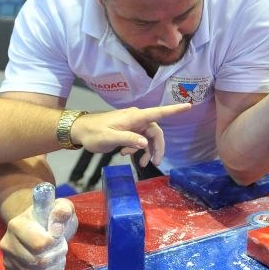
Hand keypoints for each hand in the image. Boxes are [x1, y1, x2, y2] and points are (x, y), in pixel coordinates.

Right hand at [0, 198, 77, 269]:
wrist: (38, 227)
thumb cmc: (51, 217)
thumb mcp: (61, 208)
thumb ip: (62, 211)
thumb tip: (57, 227)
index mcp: (17, 225)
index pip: (39, 245)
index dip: (56, 243)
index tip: (59, 236)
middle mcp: (7, 244)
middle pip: (39, 262)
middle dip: (58, 256)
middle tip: (62, 249)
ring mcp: (7, 260)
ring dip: (55, 269)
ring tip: (58, 258)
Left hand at [71, 103, 189, 166]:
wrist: (80, 131)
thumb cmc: (93, 133)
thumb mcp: (109, 138)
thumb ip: (128, 139)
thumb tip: (145, 143)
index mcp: (135, 117)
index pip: (158, 113)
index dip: (174, 110)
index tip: (188, 106)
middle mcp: (137, 119)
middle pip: (155, 132)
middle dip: (157, 147)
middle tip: (156, 162)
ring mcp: (133, 125)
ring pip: (148, 137)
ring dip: (146, 150)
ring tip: (140, 163)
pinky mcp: (128, 130)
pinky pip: (139, 139)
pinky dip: (137, 148)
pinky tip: (126, 155)